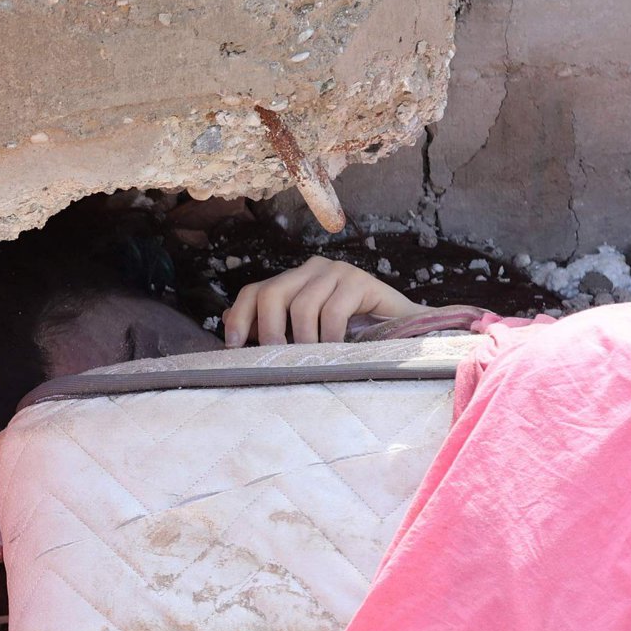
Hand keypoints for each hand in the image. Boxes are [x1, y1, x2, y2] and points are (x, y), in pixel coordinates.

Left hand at [222, 256, 423, 346]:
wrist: (403, 334)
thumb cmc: (351, 338)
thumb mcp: (307, 334)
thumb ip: (272, 326)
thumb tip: (228, 323)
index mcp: (294, 281)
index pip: (254, 291)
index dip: (239, 318)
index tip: (233, 348)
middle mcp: (312, 270)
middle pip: (272, 293)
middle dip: (270, 332)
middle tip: (278, 360)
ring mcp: (337, 272)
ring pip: (302, 305)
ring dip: (305, 340)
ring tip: (313, 360)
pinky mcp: (361, 281)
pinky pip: (333, 311)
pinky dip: (330, 337)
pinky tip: (336, 352)